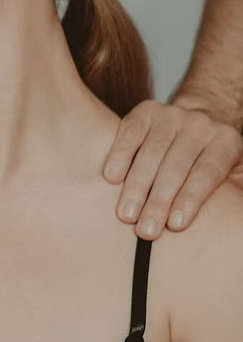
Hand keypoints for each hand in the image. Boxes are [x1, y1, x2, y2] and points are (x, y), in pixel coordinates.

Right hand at [103, 98, 242, 239]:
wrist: (195, 122)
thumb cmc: (210, 162)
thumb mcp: (233, 175)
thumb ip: (234, 193)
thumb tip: (230, 224)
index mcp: (226, 142)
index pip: (207, 172)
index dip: (190, 199)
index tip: (174, 226)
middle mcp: (200, 124)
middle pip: (177, 166)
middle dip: (158, 200)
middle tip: (145, 230)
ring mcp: (171, 114)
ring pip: (151, 151)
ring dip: (136, 185)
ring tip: (126, 213)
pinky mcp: (146, 110)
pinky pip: (130, 132)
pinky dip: (120, 155)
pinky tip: (111, 177)